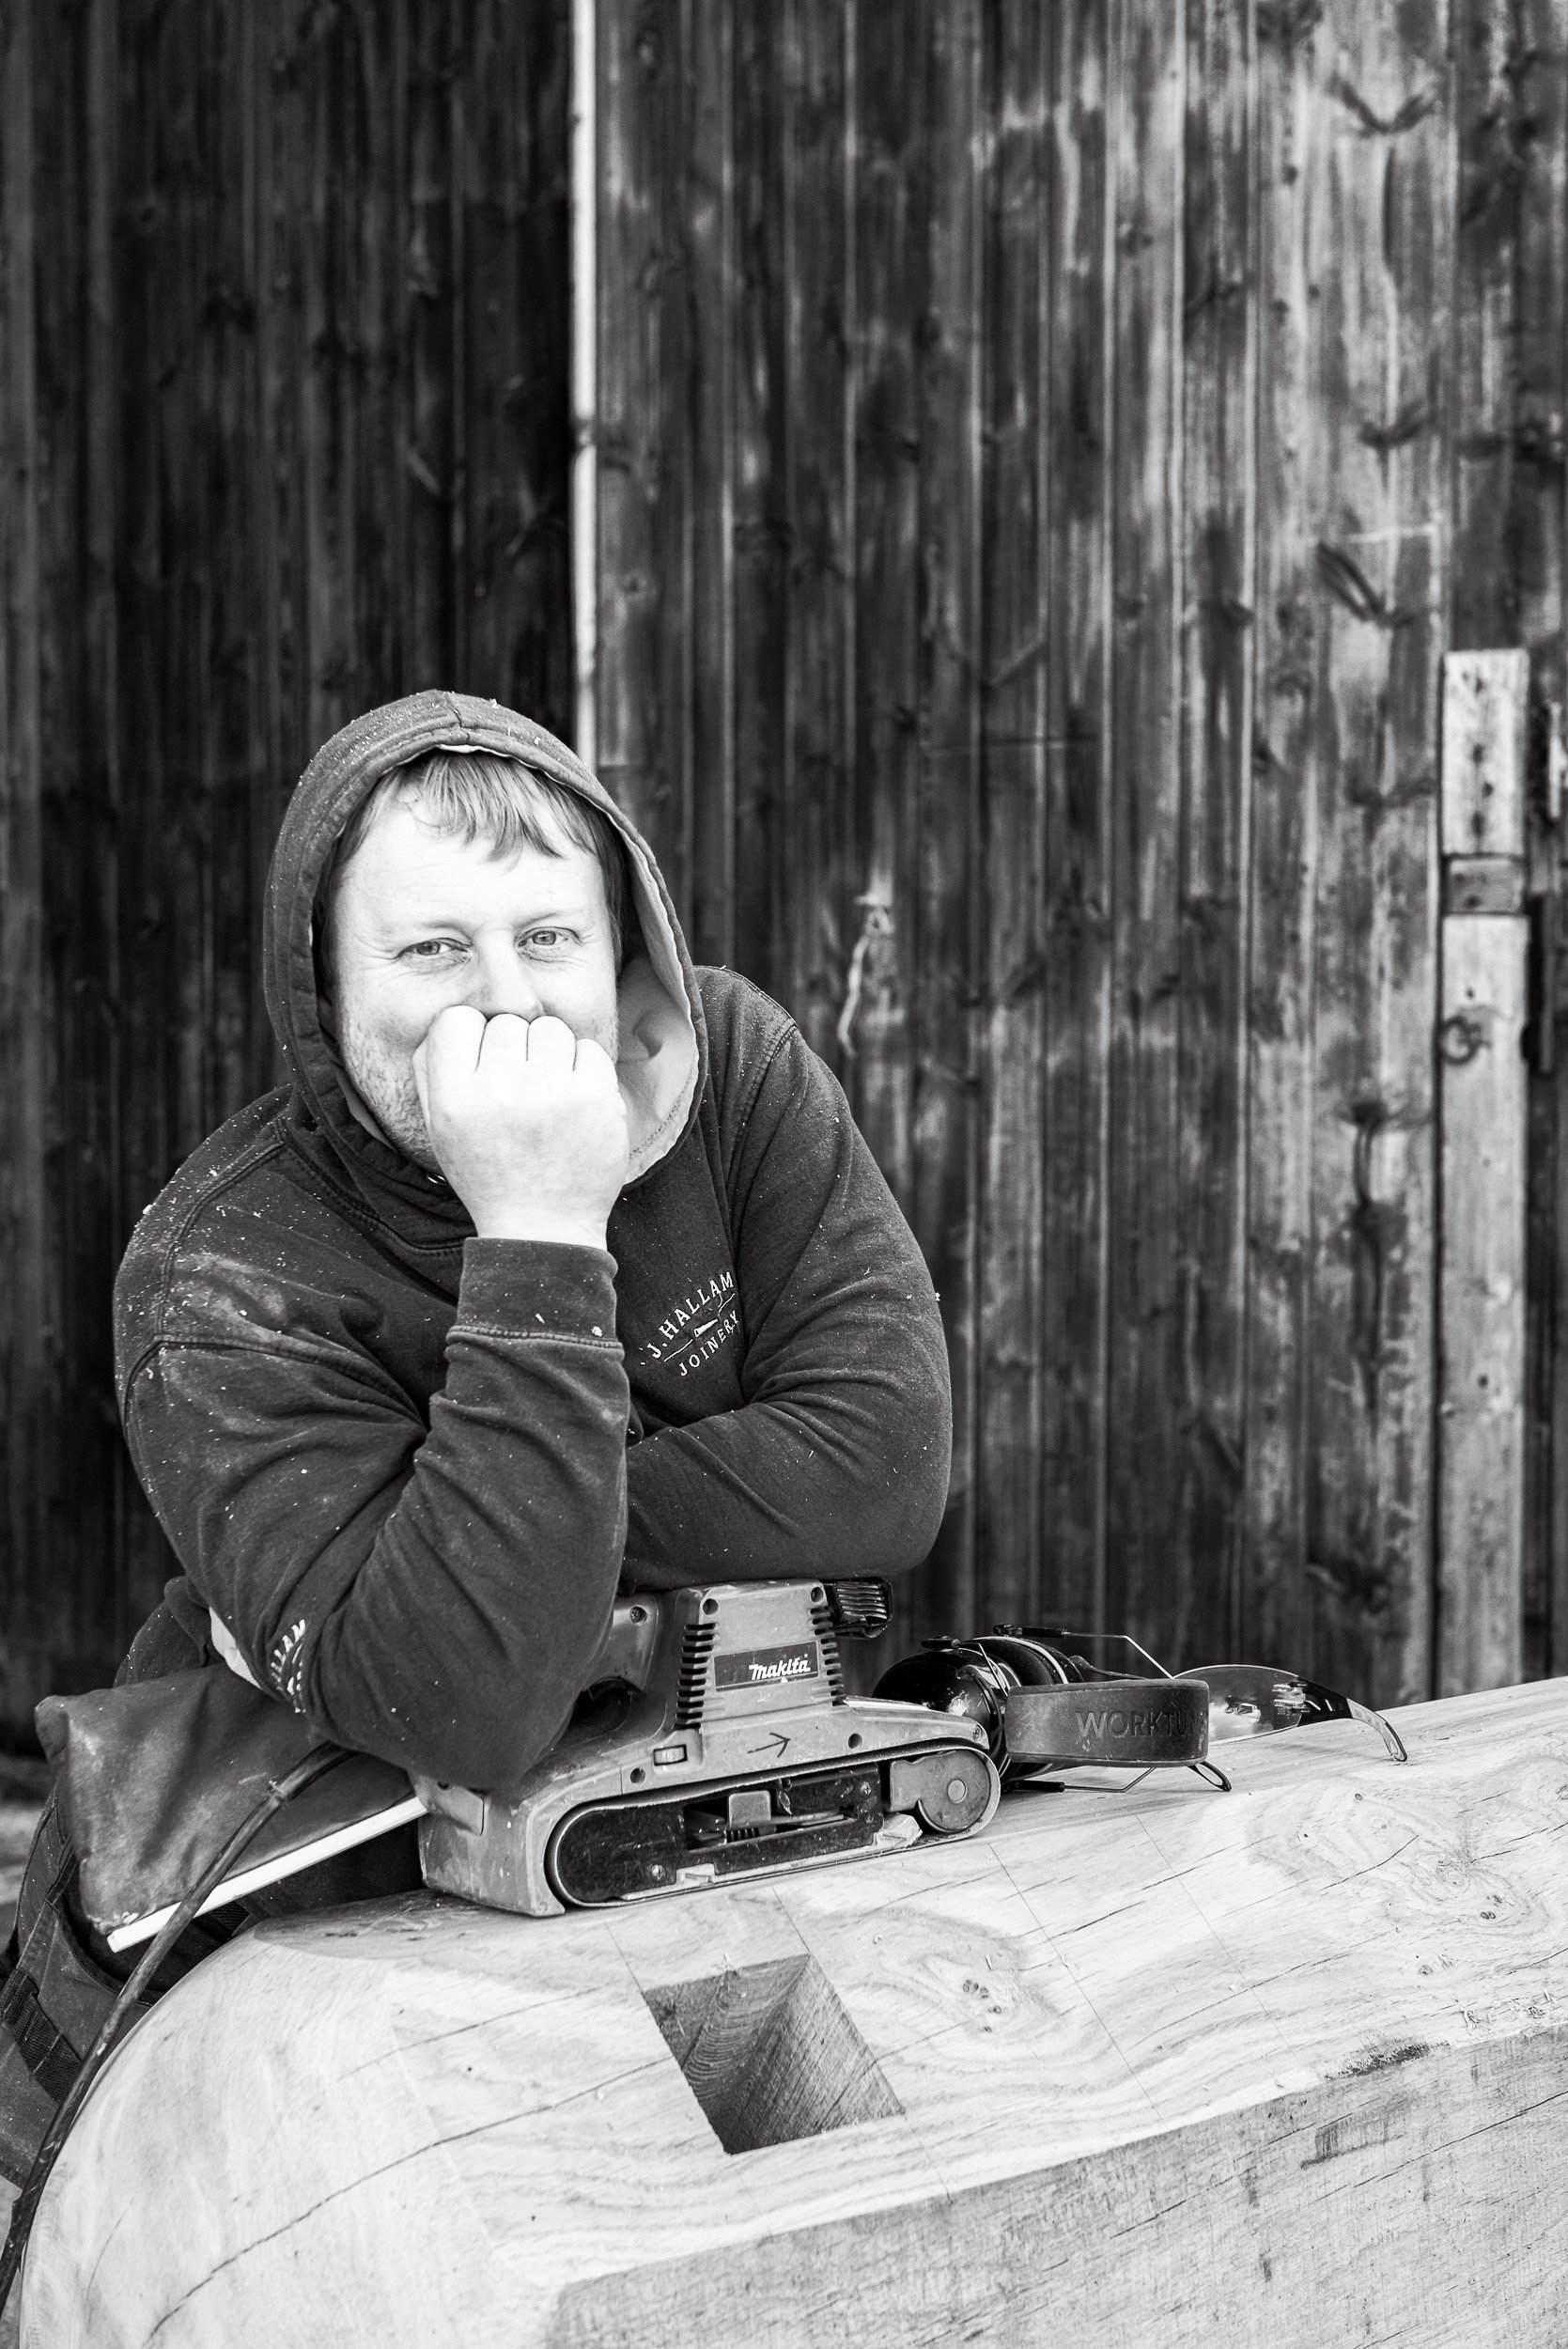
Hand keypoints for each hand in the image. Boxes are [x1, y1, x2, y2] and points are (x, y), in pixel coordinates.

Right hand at [412, 1008, 629, 1247]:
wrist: (542, 1229)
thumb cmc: (488, 1175)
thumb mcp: (440, 1131)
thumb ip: (433, 1072)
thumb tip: (454, 1019)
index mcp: (454, 1100)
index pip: (456, 1020)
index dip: (471, 1036)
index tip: (483, 1063)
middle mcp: (500, 1093)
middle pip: (507, 1023)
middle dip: (515, 1051)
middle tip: (519, 1090)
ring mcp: (552, 1094)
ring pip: (550, 1029)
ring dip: (550, 1054)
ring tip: (548, 1093)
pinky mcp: (596, 1099)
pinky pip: (588, 1048)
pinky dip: (584, 1069)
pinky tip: (574, 1101)